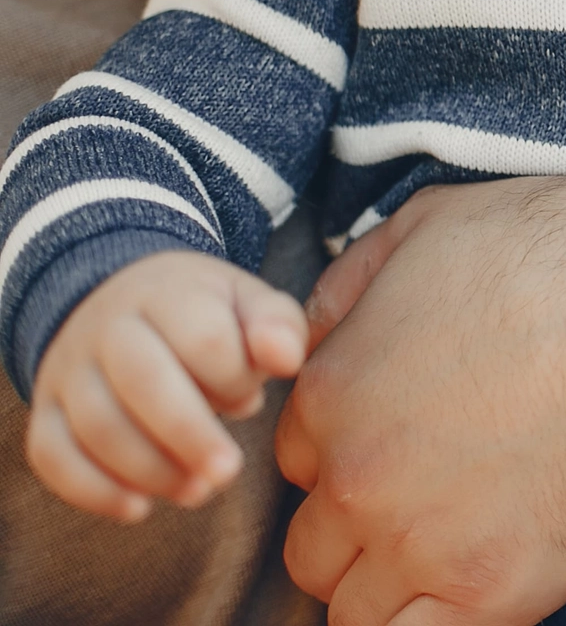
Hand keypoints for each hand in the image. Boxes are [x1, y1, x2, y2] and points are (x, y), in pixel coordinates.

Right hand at [27, 250, 305, 521]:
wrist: (122, 302)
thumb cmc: (204, 315)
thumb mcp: (246, 303)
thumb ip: (277, 326)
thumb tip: (285, 359)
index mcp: (168, 292)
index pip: (204, 338)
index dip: (233, 380)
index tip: (251, 400)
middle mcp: (108, 326)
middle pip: (144, 381)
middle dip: (190, 435)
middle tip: (228, 472)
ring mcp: (69, 369)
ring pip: (98, 425)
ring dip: (151, 470)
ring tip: (198, 491)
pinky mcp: (45, 411)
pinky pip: (53, 456)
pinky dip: (93, 490)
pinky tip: (139, 508)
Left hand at [273, 154, 565, 625]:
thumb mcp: (430, 225)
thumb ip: (347, 284)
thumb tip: (308, 336)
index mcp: (332, 394)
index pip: (297, 464)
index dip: (351, 456)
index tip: (407, 447)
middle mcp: (358, 480)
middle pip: (315, 547)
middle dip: (363, 529)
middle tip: (438, 499)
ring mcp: (420, 546)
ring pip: (354, 610)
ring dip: (395, 586)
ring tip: (460, 548)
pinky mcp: (492, 594)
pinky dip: (432, 624)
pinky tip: (478, 587)